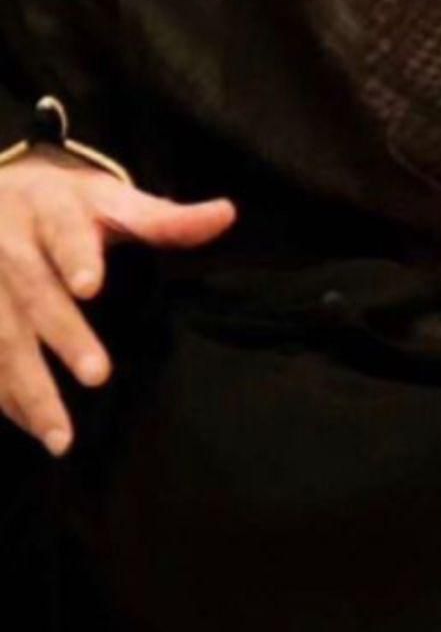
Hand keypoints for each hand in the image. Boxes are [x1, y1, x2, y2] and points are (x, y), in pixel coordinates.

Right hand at [0, 146, 234, 455]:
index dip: (77, 256)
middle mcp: (12, 244)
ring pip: (2, 336)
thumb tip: (227, 213)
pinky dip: (7, 398)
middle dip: (64, 334)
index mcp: (52, 209)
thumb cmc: (70, 207)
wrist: (2, 196)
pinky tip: (35, 429)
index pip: (65, 230)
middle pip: (35, 291)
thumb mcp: (114, 201)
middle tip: (99, 374)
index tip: (90, 286)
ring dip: (29, 387)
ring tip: (62, 435)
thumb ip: (165, 218)